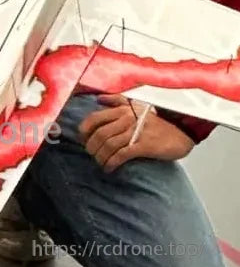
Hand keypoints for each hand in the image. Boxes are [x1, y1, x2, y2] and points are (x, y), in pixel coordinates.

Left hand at [78, 94, 193, 172]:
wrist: (183, 131)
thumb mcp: (137, 106)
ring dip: (100, 157)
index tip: (83, 139)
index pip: (94, 118)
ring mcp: (136, 132)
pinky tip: (109, 168)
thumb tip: (98, 99)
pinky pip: (121, 155)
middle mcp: (127, 119)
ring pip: (108, 145)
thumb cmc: (158, 121)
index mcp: (123, 109)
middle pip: (99, 134)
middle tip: (92, 154)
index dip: (84, 131)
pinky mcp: (144, 145)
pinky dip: (111, 163)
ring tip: (100, 162)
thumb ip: (117, 101)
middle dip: (91, 147)